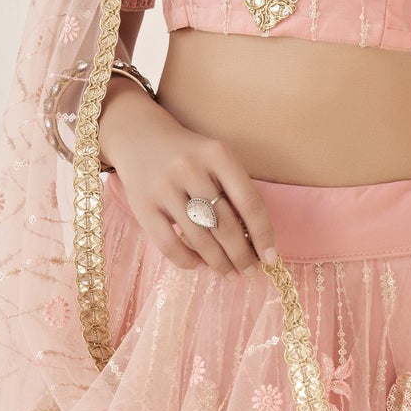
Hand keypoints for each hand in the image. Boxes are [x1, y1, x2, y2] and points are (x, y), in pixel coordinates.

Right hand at [99, 82, 279, 275]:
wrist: (139, 136)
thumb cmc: (189, 155)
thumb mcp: (215, 159)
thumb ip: (234, 191)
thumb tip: (256, 242)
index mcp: (217, 154)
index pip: (249, 202)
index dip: (263, 234)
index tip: (271, 258)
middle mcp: (189, 168)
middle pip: (224, 224)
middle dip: (241, 255)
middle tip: (250, 272)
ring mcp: (163, 187)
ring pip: (199, 238)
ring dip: (218, 263)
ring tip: (230, 274)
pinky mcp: (142, 206)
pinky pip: (169, 244)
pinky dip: (187, 260)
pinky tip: (199, 265)